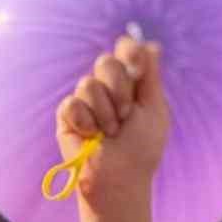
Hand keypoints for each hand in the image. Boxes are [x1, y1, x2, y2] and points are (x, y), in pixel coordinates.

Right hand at [56, 37, 168, 211]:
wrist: (120, 178)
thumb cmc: (142, 148)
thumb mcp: (154, 109)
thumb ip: (151, 75)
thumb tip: (152, 44)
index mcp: (131, 82)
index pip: (126, 49)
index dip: (130, 52)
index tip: (137, 69)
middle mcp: (107, 87)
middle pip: (106, 62)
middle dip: (119, 89)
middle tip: (127, 114)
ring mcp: (86, 100)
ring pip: (88, 83)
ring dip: (105, 113)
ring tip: (110, 133)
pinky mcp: (67, 115)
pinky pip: (72, 104)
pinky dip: (85, 122)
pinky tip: (91, 136)